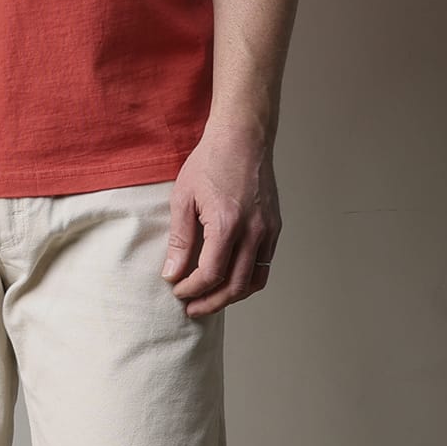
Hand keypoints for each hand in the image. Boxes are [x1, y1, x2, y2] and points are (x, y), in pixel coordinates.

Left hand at [159, 128, 279, 316]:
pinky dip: (248, 280)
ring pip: (254, 281)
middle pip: (234, 286)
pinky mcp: (275, 227)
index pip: (210, 274)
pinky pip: (264, 265)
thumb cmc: (210, 162)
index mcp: (227, 224)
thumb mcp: (184, 197)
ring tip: (210, 300)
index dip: (191, 289)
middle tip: (191, 308)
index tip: (177, 291)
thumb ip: (180, 239)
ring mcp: (268, 230)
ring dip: (231, 296)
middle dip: (210, 302)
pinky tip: (230, 280)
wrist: (242, 137)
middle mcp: (253, 232)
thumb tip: (172, 273)